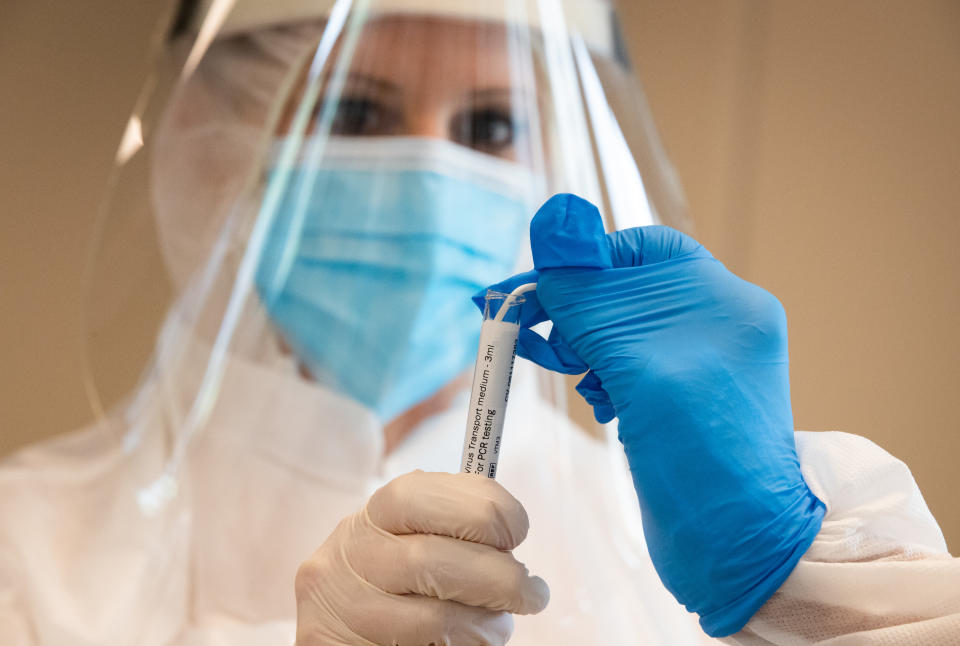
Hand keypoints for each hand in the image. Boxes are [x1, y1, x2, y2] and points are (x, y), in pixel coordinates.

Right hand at [294, 470, 548, 644]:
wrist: (348, 628)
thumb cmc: (399, 579)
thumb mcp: (414, 538)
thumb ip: (452, 526)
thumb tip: (511, 521)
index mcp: (373, 515)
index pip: (417, 495)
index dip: (480, 508)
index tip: (518, 531)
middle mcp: (347, 555)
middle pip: (429, 558)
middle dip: (497, 574)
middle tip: (531, 590)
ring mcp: (344, 609)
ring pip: (432, 616)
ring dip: (486, 622)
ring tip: (501, 624)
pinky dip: (464, 645)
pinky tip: (471, 640)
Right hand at [481, 194, 823, 636]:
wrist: (735, 549)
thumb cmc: (699, 454)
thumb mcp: (638, 364)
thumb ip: (591, 293)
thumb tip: (556, 216)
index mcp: (722, 302)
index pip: (639, 250)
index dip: (582, 261)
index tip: (531, 287)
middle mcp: (714, 325)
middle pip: (623, 288)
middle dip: (571, 307)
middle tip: (523, 331)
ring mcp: (697, 366)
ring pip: (619, 328)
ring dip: (579, 341)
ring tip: (559, 366)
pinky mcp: (677, 401)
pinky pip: (626, 365)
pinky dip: (598, 372)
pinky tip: (594, 396)